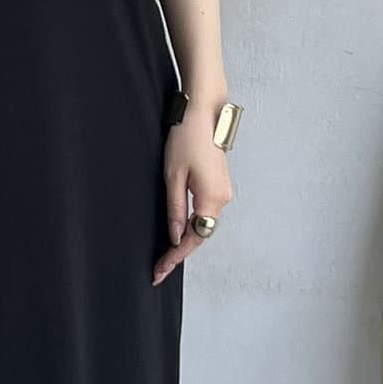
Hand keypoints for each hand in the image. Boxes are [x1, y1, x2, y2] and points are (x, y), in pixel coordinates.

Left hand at [152, 104, 232, 285]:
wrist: (204, 111)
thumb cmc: (186, 138)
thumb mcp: (173, 176)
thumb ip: (175, 210)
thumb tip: (176, 236)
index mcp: (212, 199)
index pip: (193, 239)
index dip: (175, 257)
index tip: (159, 271)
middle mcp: (223, 198)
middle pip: (201, 235)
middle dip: (179, 252)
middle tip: (158, 268)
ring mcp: (224, 191)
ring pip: (204, 224)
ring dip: (186, 239)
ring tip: (166, 255)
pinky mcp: (220, 183)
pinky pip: (206, 211)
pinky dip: (193, 224)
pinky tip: (179, 231)